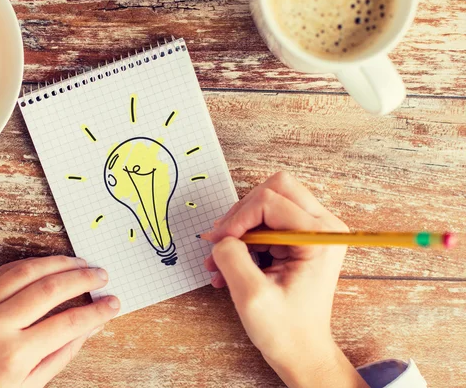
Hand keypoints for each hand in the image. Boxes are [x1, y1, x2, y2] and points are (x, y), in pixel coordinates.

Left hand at [0, 256, 119, 387]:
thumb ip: (61, 354)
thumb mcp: (26, 387)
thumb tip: (91, 326)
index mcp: (14, 356)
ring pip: (27, 270)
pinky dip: (27, 265)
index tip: (114, 303)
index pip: (70, 323)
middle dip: (84, 278)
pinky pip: (1, 272)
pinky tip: (45, 266)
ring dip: (59, 263)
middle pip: (52, 288)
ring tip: (80, 263)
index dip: (98, 311)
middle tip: (102, 276)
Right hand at [203, 172, 367, 387]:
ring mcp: (314, 231)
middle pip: (274, 189)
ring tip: (220, 261)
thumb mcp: (251, 295)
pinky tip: (228, 266)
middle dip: (241, 214)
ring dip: (240, 229)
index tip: (217, 244)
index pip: (269, 201)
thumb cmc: (285, 331)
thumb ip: (231, 257)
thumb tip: (220, 237)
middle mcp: (323, 226)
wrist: (302, 352)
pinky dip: (245, 240)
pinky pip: (267, 222)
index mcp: (319, 237)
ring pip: (268, 203)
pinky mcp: (302, 239)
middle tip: (221, 242)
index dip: (237, 219)